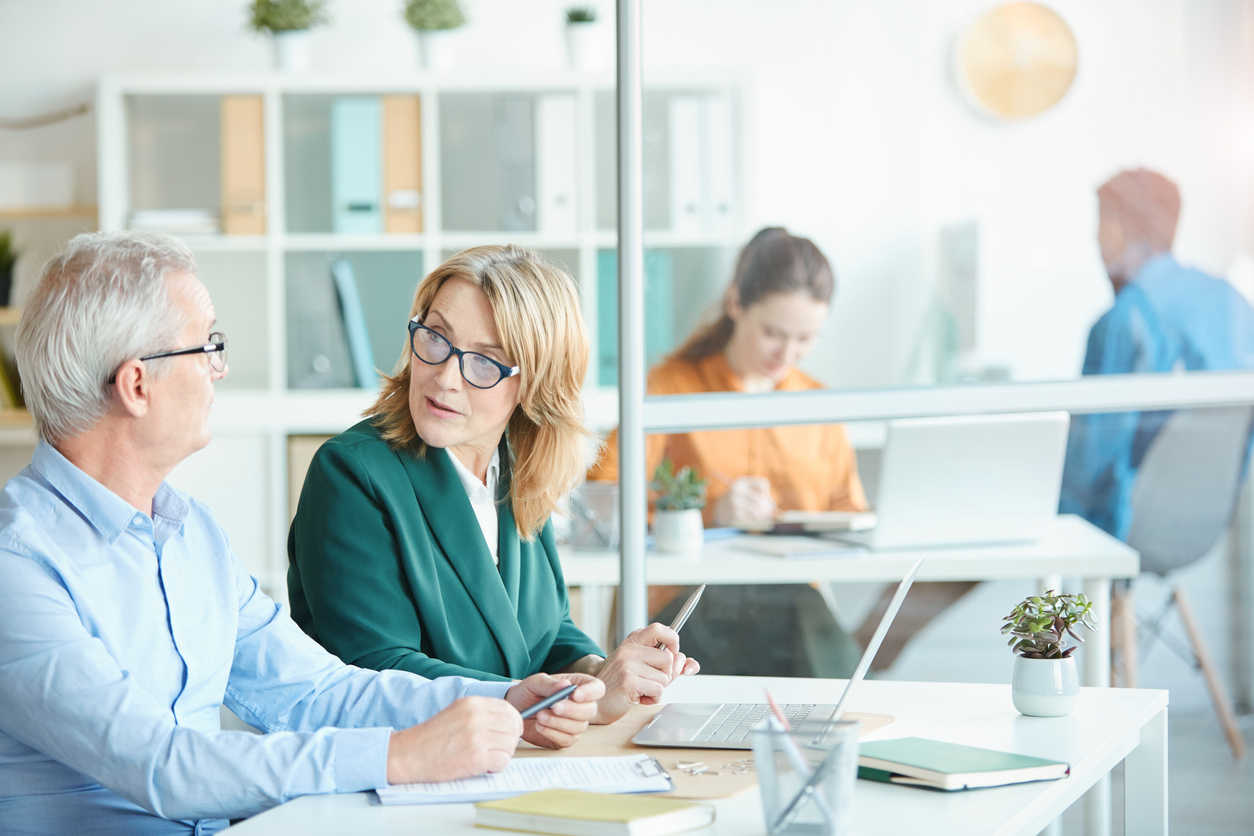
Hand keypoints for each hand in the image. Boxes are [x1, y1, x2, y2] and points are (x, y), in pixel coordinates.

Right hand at [386, 696, 521, 783]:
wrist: (408, 755)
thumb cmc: (431, 737)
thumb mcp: (457, 712)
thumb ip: (481, 713)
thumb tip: (509, 722)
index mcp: (472, 703)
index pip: (509, 709)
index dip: (513, 723)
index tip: (509, 732)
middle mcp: (476, 717)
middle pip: (513, 727)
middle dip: (509, 741)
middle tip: (497, 749)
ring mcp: (476, 737)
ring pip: (510, 745)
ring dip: (502, 754)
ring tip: (487, 758)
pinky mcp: (475, 757)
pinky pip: (503, 761)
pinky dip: (496, 767)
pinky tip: (483, 766)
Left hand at [505, 673, 604, 749]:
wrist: (515, 709)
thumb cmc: (528, 692)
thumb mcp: (536, 683)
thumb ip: (549, 684)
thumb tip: (566, 685)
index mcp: (579, 687)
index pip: (597, 689)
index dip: (591, 692)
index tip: (575, 694)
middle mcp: (581, 706)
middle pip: (590, 710)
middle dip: (572, 710)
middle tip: (554, 707)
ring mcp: (575, 724)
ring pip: (578, 727)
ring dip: (558, 722)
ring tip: (540, 715)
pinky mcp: (565, 738)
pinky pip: (567, 740)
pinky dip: (552, 733)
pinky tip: (539, 726)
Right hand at [593, 623, 699, 724]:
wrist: (596, 702)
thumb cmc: (621, 685)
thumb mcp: (643, 668)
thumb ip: (666, 664)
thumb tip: (691, 664)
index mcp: (633, 642)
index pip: (659, 629)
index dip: (673, 639)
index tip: (673, 651)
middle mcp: (629, 650)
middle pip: (669, 658)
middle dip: (666, 674)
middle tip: (651, 681)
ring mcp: (628, 664)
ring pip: (665, 677)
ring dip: (658, 689)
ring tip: (641, 689)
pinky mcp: (629, 681)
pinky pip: (658, 690)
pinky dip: (653, 698)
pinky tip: (638, 697)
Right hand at [712, 477, 775, 526]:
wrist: (719, 512)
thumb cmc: (738, 502)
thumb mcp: (746, 494)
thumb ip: (760, 497)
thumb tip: (774, 509)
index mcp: (741, 482)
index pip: (763, 484)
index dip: (766, 493)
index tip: (762, 499)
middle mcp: (737, 490)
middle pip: (761, 499)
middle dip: (767, 508)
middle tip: (768, 514)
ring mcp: (735, 502)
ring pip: (758, 510)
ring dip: (763, 516)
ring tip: (761, 518)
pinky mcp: (734, 514)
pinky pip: (752, 519)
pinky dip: (756, 521)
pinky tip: (752, 521)